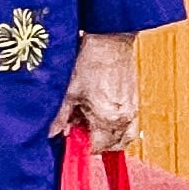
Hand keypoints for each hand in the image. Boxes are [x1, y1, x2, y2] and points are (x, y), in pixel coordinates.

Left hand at [54, 31, 144, 152]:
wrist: (110, 42)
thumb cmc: (90, 62)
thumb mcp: (69, 91)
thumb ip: (61, 116)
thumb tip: (53, 132)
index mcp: (107, 118)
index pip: (96, 147)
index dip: (82, 146)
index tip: (71, 140)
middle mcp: (124, 118)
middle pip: (111, 146)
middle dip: (95, 142)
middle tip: (79, 130)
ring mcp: (132, 111)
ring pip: (124, 139)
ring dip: (109, 138)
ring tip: (91, 125)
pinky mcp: (135, 103)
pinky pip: (130, 127)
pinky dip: (118, 128)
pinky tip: (103, 117)